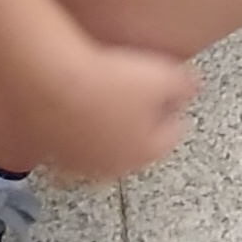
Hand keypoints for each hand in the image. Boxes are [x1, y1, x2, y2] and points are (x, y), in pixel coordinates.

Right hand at [10, 25, 199, 180]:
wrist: (51, 82)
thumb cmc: (108, 82)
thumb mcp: (164, 75)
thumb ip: (185, 85)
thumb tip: (191, 88)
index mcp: (146, 151)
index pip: (171, 133)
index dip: (171, 106)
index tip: (165, 87)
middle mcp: (114, 166)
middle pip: (135, 142)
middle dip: (137, 120)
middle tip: (131, 89)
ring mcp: (79, 163)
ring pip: (101, 143)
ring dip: (104, 123)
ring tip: (98, 91)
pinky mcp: (51, 153)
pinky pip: (69, 140)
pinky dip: (73, 125)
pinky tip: (70, 101)